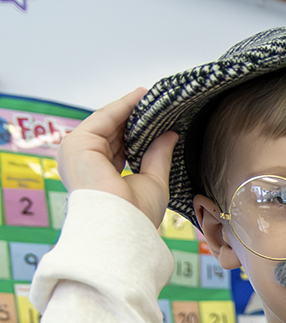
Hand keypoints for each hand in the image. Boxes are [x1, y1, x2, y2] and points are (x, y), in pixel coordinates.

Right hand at [58, 88, 176, 229]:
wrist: (122, 225)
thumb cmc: (136, 214)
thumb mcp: (153, 181)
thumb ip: (158, 156)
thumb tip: (171, 136)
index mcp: (98, 176)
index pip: (117, 148)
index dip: (135, 133)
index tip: (153, 121)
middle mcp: (84, 164)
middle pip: (111, 133)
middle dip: (132, 118)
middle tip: (154, 104)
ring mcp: (77, 152)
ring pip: (107, 123)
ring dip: (129, 108)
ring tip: (150, 97)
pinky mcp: (78, 142)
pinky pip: (105, 118)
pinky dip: (123, 106)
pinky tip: (141, 97)